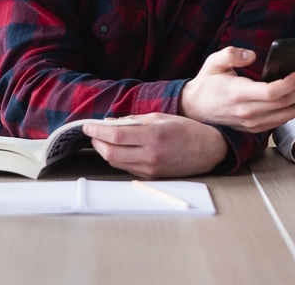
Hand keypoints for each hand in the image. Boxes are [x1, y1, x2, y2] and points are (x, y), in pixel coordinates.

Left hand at [82, 113, 228, 178]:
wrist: (207, 150)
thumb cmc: (185, 129)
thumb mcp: (160, 117)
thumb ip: (134, 121)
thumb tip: (110, 123)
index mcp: (153, 136)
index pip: (115, 136)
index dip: (96, 131)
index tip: (86, 126)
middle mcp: (150, 155)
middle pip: (110, 153)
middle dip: (97, 142)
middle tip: (93, 133)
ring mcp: (150, 169)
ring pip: (116, 162)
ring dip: (105, 151)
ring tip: (104, 139)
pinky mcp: (151, 177)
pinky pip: (127, 168)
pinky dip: (118, 158)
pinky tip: (119, 148)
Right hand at [179, 46, 294, 132]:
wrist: (194, 109)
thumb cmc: (207, 83)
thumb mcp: (213, 62)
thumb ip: (231, 54)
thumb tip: (252, 56)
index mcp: (238, 94)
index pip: (269, 93)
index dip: (288, 84)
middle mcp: (247, 112)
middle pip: (283, 104)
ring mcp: (252, 123)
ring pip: (285, 115)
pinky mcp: (255, 128)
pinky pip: (280, 121)